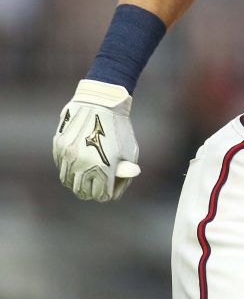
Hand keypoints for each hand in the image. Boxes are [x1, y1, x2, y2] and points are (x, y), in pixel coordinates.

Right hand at [53, 80, 140, 201]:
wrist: (101, 102)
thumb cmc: (119, 128)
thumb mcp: (130, 151)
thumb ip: (124, 173)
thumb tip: (115, 192)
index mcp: (103, 169)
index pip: (102, 195)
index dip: (109, 192)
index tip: (111, 187)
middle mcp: (82, 165)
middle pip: (83, 193)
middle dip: (92, 192)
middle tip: (98, 186)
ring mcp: (68, 157)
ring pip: (68, 182)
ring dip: (78, 182)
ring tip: (88, 176)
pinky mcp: (59, 148)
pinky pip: (61, 167)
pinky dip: (69, 169)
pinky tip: (79, 163)